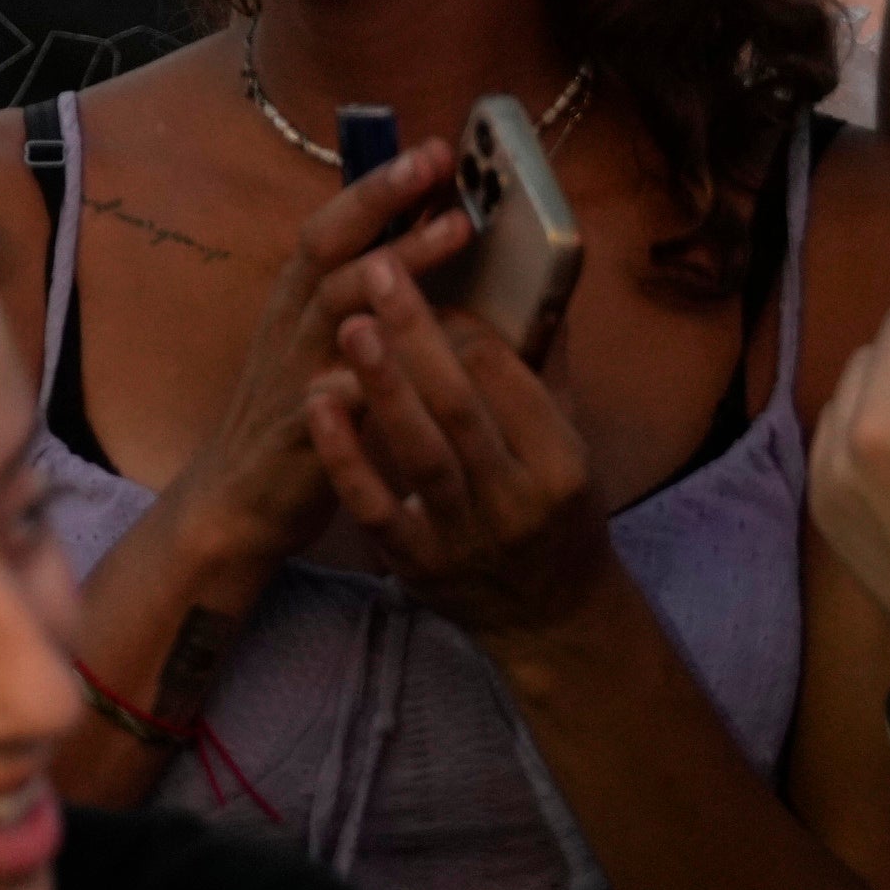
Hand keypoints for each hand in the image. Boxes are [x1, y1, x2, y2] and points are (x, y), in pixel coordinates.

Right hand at [173, 142, 482, 583]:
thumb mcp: (326, 345)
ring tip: (451, 233)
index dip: (379, 185)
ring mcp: (293, 372)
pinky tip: (412, 355)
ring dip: (392, 264)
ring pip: (334, 304)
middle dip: (382, 198)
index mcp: (300, 301)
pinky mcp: (301, 430)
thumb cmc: (300, 416)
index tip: (433, 149)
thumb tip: (432, 243)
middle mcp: (291, 324)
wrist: (240, 499)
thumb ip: (365, 300)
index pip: (334, 225)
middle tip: (436, 164)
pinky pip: (332, 396)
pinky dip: (367, 374)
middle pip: (328, 245)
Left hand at [306, 253, 614, 644]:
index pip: (510, 381)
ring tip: (349, 324)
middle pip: (461, 407)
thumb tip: (539, 284)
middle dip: (417, 337)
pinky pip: (375, 506)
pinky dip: (345, 456)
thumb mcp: (572, 446)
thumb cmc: (557, 513)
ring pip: (420, 452)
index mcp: (562, 464)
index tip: (430, 280)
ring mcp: (465, 535)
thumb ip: (549, 370)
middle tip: (379, 272)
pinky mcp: (417, 562)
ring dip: (382, 387)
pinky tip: (318, 405)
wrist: (550, 617)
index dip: (466, 326)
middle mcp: (517, 500)